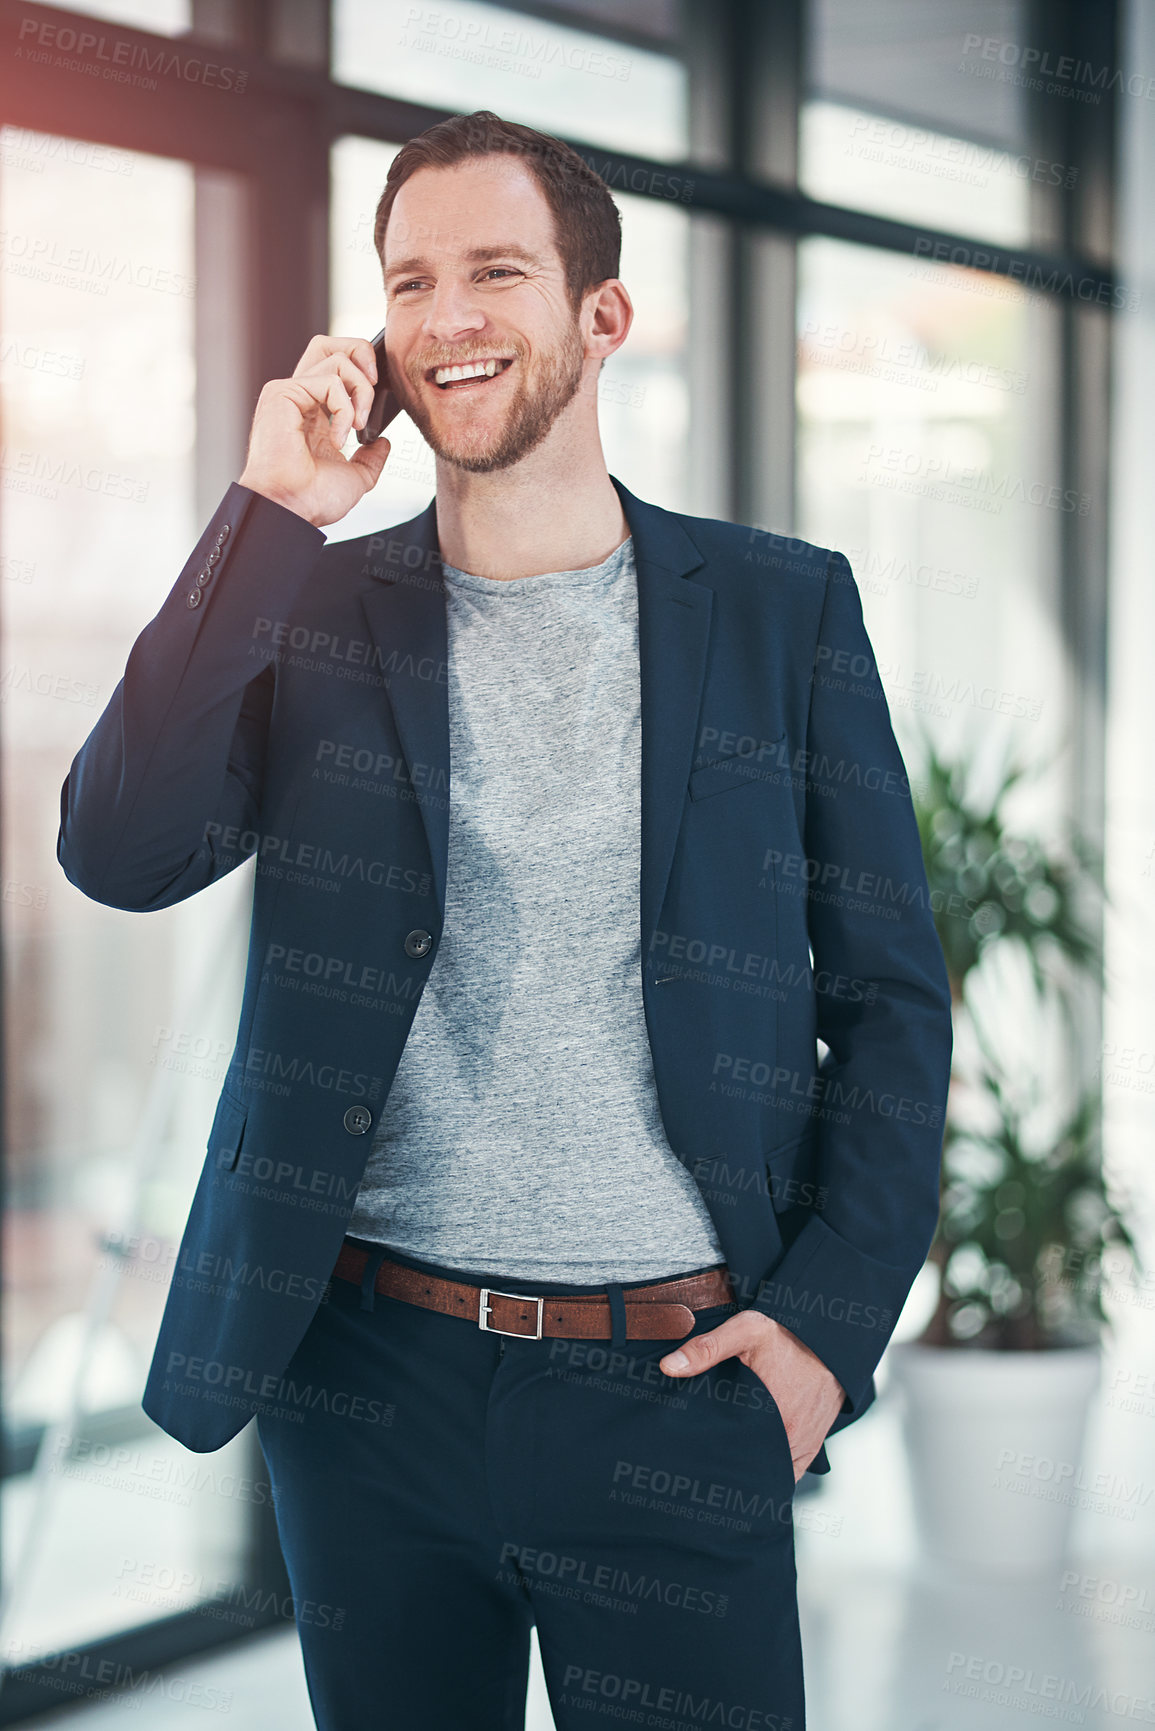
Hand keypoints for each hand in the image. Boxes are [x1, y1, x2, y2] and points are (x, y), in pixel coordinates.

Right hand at [238, 334, 391, 528]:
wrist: (292, 509)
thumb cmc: (313, 498)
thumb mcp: (356, 477)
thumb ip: (370, 458)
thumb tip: (383, 442)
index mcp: (313, 412)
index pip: (337, 367)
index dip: (362, 370)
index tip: (379, 398)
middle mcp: (299, 397)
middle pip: (330, 344)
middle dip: (362, 353)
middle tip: (375, 385)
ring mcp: (289, 392)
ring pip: (337, 358)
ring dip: (361, 392)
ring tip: (359, 427)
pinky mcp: (282, 393)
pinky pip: (329, 380)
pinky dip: (345, 408)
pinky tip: (338, 437)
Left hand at [660, 1310, 845, 1482]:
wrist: (830, 1339)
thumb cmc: (789, 1335)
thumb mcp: (746, 1331)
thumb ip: (707, 1348)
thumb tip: (669, 1367)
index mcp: (772, 1414)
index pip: (731, 1450)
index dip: (710, 1453)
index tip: (690, 1452)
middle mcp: (790, 1438)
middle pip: (749, 1465)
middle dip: (726, 1465)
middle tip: (700, 1461)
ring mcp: (803, 1446)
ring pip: (768, 1473)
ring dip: (748, 1470)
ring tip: (721, 1465)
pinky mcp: (812, 1447)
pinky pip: (788, 1474)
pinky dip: (770, 1473)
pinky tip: (750, 1467)